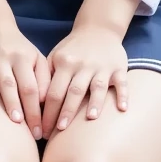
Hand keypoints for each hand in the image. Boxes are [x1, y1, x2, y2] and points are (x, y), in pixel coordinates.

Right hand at [0, 24, 50, 139]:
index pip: (31, 87)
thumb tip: (46, 104)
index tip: (38, 132)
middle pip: (9, 83)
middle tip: (17, 124)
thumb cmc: (19, 50)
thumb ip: (44, 79)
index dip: (35, 109)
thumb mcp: (36, 58)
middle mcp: (4, 59)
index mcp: (23, 59)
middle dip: (13, 103)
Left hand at [41, 24, 128, 138]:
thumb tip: (37, 105)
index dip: (48, 113)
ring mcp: (102, 66)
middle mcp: (83, 65)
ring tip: (90, 119)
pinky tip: (122, 108)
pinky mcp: (118, 67)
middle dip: (66, 113)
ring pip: (97, 87)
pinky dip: (123, 95)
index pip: (54, 92)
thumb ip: (46, 78)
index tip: (44, 131)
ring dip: (94, 103)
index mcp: (65, 62)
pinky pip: (121, 82)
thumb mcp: (55, 56)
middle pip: (74, 92)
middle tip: (59, 132)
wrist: (98, 29)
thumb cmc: (73, 49)